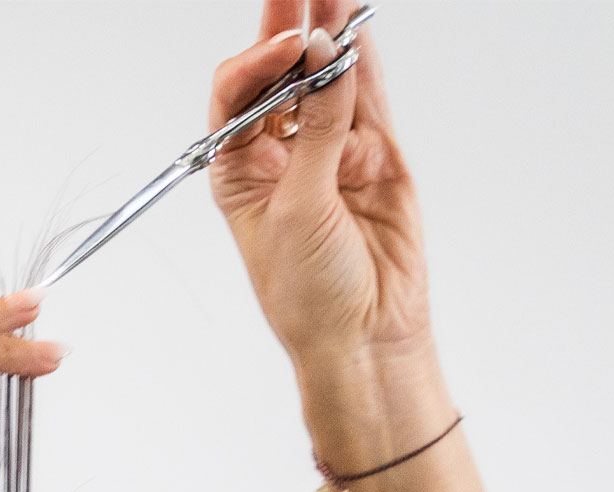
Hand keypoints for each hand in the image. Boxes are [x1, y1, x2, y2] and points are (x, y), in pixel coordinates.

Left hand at [207, 0, 428, 364]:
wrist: (364, 339)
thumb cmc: (310, 297)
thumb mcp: (300, 209)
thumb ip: (317, 132)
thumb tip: (323, 60)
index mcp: (240, 171)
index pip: (238, 96)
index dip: (257, 62)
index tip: (284, 45)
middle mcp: (282, 155)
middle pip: (279, 74)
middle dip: (285, 26)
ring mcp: (330, 152)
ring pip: (327, 78)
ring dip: (327, 33)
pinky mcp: (374, 157)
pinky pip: (367, 97)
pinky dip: (363, 61)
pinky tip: (354, 27)